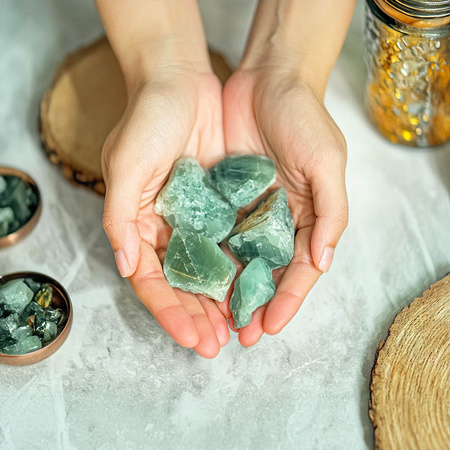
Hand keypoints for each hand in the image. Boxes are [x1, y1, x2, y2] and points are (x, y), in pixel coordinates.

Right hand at [102, 66, 229, 357]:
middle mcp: (169, 228)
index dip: (170, 312)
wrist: (179, 81)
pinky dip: (240, 267)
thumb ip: (121, 217)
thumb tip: (126, 266)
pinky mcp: (223, 204)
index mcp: (141, 226)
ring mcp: (197, 218)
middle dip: (198, 316)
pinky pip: (232, 242)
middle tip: (217, 345)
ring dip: (222, 301)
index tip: (191, 337)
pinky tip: (254, 289)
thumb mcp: (125, 165)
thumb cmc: (147, 119)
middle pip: (183, 284)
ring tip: (239, 329)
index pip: (153, 281)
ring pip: (210, 270)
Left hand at [222, 65, 348, 345]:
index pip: (297, 270)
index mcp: (305, 218)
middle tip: (236, 337)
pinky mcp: (220, 197)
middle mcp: (276, 220)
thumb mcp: (327, 163)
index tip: (267, 327)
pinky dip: (206, 258)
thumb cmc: (303, 118)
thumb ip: (331, 214)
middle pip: (264, 273)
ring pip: (236, 260)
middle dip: (252, 306)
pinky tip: (195, 281)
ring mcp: (246, 210)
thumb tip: (322, 262)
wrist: (267, 79)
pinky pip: (212, 233)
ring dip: (226, 292)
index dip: (286, 300)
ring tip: (213, 322)